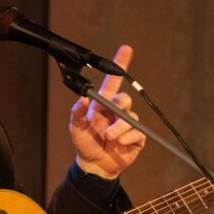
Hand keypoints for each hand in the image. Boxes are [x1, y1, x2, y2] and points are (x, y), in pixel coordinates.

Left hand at [69, 45, 145, 178]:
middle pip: (125, 98)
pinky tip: (120, 144)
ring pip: (130, 116)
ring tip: (109, 137)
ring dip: (119, 127)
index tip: (126, 48)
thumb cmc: (85, 143)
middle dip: (118, 106)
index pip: (113, 81)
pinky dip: (128, 137)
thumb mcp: (76, 128)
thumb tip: (83, 98)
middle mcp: (116, 111)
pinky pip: (138, 132)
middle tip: (108, 120)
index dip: (120, 64)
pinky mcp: (136, 138)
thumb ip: (77, 112)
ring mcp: (127, 124)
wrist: (95, 165)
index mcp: (103, 104)